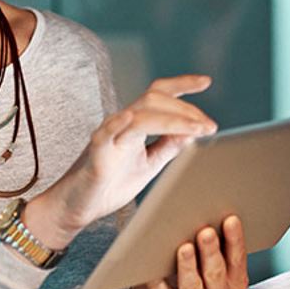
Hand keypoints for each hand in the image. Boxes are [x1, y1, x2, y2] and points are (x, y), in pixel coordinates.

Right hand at [24, 75, 214, 247]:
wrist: (79, 207)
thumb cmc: (111, 183)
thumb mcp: (150, 164)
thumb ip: (168, 147)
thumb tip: (192, 132)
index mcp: (136, 124)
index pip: (160, 95)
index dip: (182, 85)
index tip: (206, 82)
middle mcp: (123, 123)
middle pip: (154, 99)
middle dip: (186, 108)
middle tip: (209, 126)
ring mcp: (109, 135)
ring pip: (140, 113)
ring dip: (172, 118)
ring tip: (195, 128)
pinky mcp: (96, 152)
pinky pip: (106, 133)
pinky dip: (118, 123)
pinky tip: (131, 118)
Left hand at [126, 215, 249, 288]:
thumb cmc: (184, 271)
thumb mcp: (204, 257)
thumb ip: (210, 240)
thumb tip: (203, 207)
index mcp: (234, 281)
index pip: (237, 259)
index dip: (235, 239)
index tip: (230, 219)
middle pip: (215, 273)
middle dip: (211, 251)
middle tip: (206, 232)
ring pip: (192, 285)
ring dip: (188, 266)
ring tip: (184, 248)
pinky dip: (158, 281)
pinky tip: (154, 268)